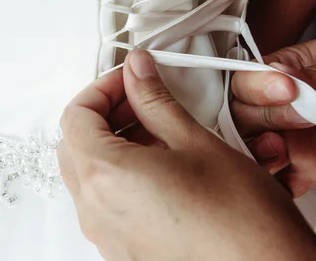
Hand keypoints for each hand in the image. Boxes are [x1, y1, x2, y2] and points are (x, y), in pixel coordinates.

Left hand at [58, 50, 315, 260]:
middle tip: (140, 101)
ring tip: (157, 133)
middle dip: (104, 114)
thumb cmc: (241, 220)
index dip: (102, 87)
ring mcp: (107, 236)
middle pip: (75, 144)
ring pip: (88, 175)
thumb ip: (155, 100)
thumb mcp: (195, 142)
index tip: (129, 79)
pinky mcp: (123, 251)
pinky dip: (119, 176)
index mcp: (105, 176)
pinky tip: (161, 167)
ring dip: (112, 144)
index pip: (76, 115)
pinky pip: (105, 204)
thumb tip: (137, 71)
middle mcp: (96, 211)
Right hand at [231, 32, 315, 196]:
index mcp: (286, 72)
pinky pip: (283, 183)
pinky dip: (276, 191)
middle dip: (262, 120)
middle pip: (243, 118)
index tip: (289, 90)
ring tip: (281, 150)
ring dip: (258, 156)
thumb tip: (282, 74)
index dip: (258, 88)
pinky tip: (281, 189)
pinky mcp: (312, 167)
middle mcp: (283, 107)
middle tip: (299, 118)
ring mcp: (295, 138)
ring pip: (255, 151)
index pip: (248, 81)